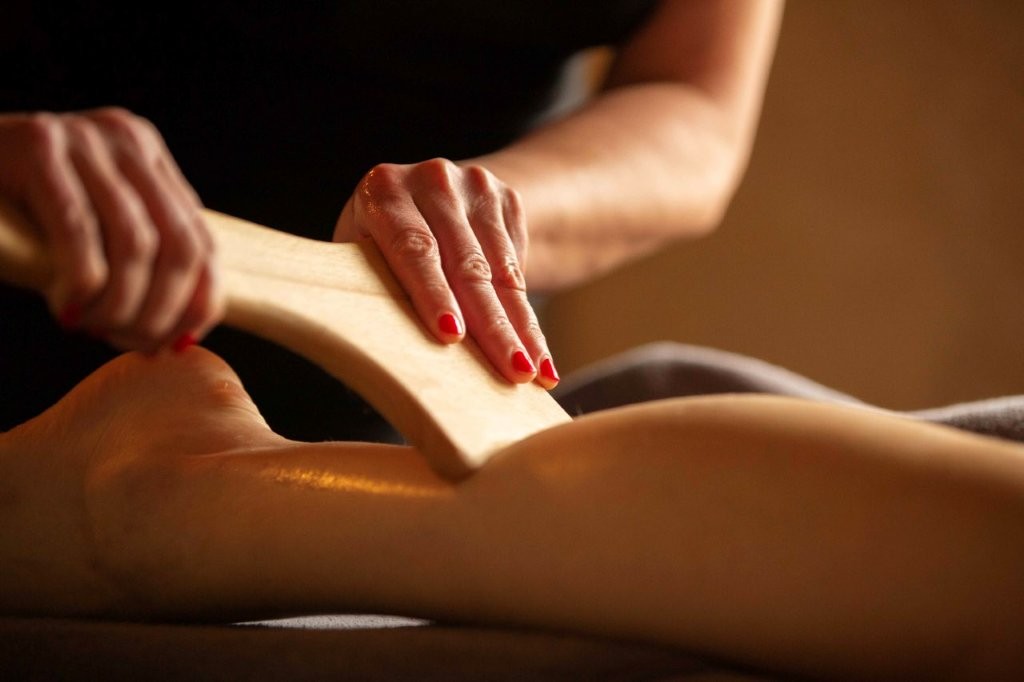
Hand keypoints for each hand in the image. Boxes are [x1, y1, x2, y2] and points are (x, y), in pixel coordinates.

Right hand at [0, 108, 222, 351]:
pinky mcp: (36, 146)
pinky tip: (68, 308)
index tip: (179, 344)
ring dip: (121, 304)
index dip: (200, 302)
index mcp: (148, 156)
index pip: (203, 240)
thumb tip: (179, 337)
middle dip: (163, 311)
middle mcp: (126, 138)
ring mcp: (83, 137)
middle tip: (132, 343)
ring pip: (135, 243)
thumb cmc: (17, 209)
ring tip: (94, 327)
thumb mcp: (93, 228)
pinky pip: (78, 232)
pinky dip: (82, 284)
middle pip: (180, 245)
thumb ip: (137, 261)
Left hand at [334, 158, 558, 387]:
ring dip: (521, 329)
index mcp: (385, 191)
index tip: (451, 336)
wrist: (429, 194)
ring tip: (534, 373)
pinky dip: (529, 319)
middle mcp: (433, 180)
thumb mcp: (363, 256)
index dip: (432, 294)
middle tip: (511, 371)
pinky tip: (540, 357)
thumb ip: (372, 288)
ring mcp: (475, 186)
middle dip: (492, 325)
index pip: (414, 248)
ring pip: (502, 272)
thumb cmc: (379, 245)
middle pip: (467, 264)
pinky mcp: (507, 200)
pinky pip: (519, 268)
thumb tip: (385, 353)